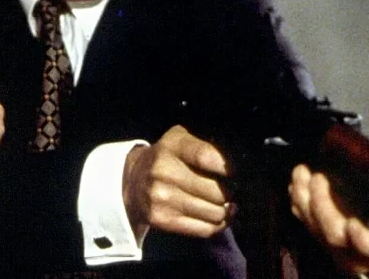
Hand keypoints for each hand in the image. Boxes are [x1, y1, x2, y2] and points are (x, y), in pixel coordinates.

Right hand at [122, 125, 235, 240]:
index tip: (233, 173)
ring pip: (214, 213)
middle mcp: (163, 171)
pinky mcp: (162, 219)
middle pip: (215, 191)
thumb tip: (235, 168)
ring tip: (226, 205)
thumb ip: (204, 146)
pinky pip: (204, 229)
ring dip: (226, 211)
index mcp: (172, 146)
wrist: (132, 181)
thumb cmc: (166, 158)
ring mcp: (162, 198)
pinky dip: (218, 225)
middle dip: (229, 193)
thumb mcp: (180, 140)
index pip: (206, 157)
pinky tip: (219, 217)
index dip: (227, 167)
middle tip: (230, 191)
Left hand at [288, 164, 368, 277]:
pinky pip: (307, 225)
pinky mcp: (324, 245)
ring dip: (304, 199)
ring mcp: (338, 251)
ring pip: (316, 229)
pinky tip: (295, 186)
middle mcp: (359, 255)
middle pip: (334, 235)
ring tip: (300, 174)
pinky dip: (298, 204)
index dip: (361, 239)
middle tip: (317, 177)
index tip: (353, 223)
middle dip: (321, 204)